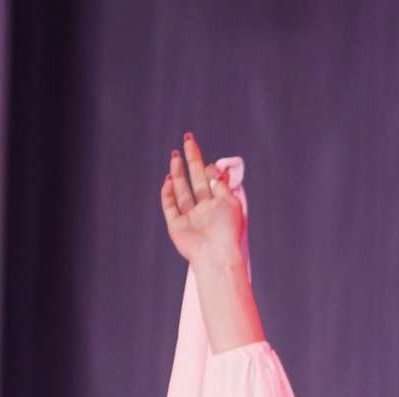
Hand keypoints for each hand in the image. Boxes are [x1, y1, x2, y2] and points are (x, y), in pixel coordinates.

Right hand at [160, 132, 245, 272]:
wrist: (216, 254)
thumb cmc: (228, 230)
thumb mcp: (231, 202)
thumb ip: (222, 185)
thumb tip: (215, 171)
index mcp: (219, 205)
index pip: (211, 181)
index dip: (209, 169)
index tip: (210, 165)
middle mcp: (204, 211)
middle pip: (195, 180)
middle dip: (191, 160)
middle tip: (187, 139)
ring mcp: (189, 218)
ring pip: (181, 192)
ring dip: (177, 173)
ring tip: (175, 156)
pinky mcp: (176, 226)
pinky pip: (170, 207)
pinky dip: (167, 193)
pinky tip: (168, 180)